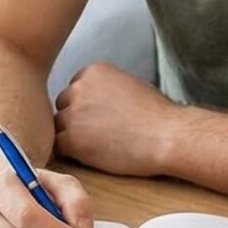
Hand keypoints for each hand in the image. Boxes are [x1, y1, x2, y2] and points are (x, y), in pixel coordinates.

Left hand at [53, 63, 179, 176]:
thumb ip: (106, 88)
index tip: (101, 117)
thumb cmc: (157, 115)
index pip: (75, 89)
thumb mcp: (129, 84)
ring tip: (99, 146)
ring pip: (59, 126)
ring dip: (73, 136)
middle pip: (64, 105)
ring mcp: (73, 114)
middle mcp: (79, 88)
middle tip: (98, 133)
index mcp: (93, 71)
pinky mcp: (72, 140)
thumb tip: (94, 100)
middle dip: (76, 119)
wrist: (167, 136)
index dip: (86, 106)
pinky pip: (59, 146)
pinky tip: (93, 156)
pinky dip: (72, 153)